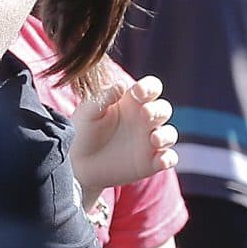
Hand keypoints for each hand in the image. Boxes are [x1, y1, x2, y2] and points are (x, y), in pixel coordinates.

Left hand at [70, 75, 178, 193]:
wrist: (77, 163)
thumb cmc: (82, 130)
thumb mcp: (89, 111)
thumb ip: (105, 97)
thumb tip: (122, 84)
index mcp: (131, 102)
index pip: (150, 89)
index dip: (150, 87)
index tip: (139, 91)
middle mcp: (143, 120)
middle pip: (163, 109)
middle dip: (158, 110)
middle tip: (145, 113)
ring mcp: (148, 141)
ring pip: (170, 134)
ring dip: (166, 135)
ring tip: (154, 138)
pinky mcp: (150, 162)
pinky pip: (168, 159)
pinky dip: (168, 159)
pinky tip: (160, 160)